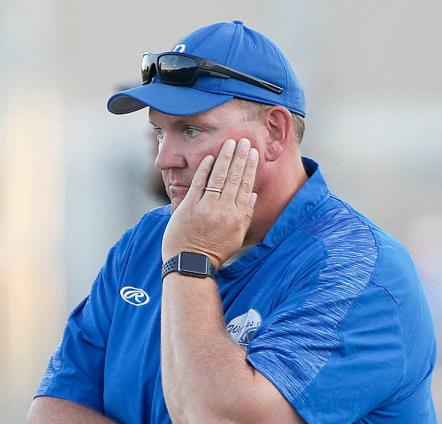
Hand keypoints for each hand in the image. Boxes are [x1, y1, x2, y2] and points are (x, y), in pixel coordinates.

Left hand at [162, 138, 257, 267]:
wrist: (191, 264)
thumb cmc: (214, 252)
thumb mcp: (237, 237)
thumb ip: (246, 215)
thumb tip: (252, 194)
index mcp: (238, 217)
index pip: (246, 186)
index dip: (249, 167)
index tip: (252, 153)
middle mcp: (224, 210)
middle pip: (234, 178)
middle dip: (240, 157)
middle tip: (243, 141)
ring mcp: (206, 208)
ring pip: (218, 177)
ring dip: (225, 158)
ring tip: (230, 143)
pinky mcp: (189, 208)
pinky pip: (198, 184)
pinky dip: (204, 170)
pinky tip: (209, 158)